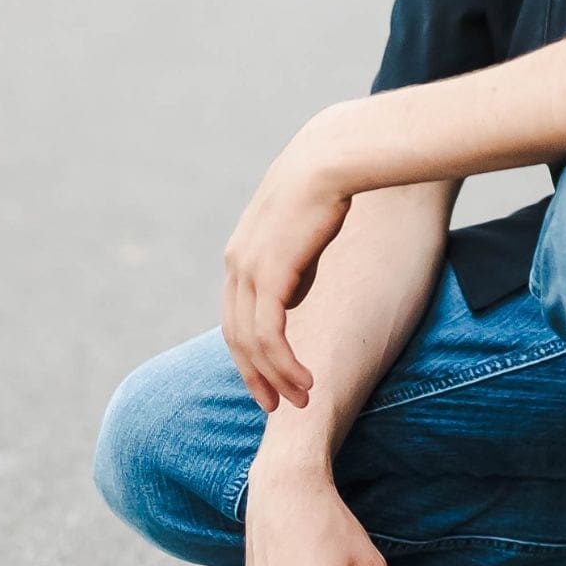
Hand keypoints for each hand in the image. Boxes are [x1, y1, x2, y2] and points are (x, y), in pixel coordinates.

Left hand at [221, 132, 353, 410]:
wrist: (329, 159)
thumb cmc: (325, 189)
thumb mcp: (301, 235)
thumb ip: (292, 267)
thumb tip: (292, 297)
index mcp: (240, 255)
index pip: (237, 317)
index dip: (251, 354)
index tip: (270, 380)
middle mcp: (236, 264)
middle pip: (236, 337)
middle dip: (256, 376)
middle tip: (277, 406)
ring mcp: (248, 270)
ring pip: (252, 343)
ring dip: (276, 377)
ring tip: (301, 399)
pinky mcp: (268, 274)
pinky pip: (270, 335)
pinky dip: (284, 365)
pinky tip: (306, 380)